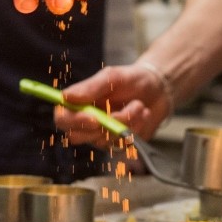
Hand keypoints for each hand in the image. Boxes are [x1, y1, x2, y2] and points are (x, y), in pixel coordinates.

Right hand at [55, 63, 172, 148]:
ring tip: (139, 105)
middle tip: (125, 111)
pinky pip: (121, 145)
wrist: (158, 90)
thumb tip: (66, 96)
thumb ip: (90, 87)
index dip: (73, 121)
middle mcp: (86, 122)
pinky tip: (142, 115)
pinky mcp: (117, 144)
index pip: (62, 118)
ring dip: (126, 122)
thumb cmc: (131, 80)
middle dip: (104, 125)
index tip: (94, 117)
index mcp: (79, 103)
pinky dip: (136, 128)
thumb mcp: (112, 77)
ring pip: (104, 140)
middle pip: (77, 136)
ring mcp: (101, 135)